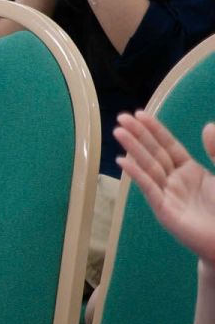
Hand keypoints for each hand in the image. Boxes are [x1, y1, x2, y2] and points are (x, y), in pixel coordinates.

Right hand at [115, 112, 214, 263]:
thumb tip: (207, 125)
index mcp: (190, 170)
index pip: (168, 145)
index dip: (154, 130)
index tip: (140, 113)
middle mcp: (176, 180)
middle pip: (154, 153)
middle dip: (138, 135)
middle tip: (121, 118)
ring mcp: (168, 195)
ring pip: (149, 166)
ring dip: (133, 149)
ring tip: (118, 132)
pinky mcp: (165, 210)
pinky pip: (149, 188)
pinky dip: (136, 174)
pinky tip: (123, 161)